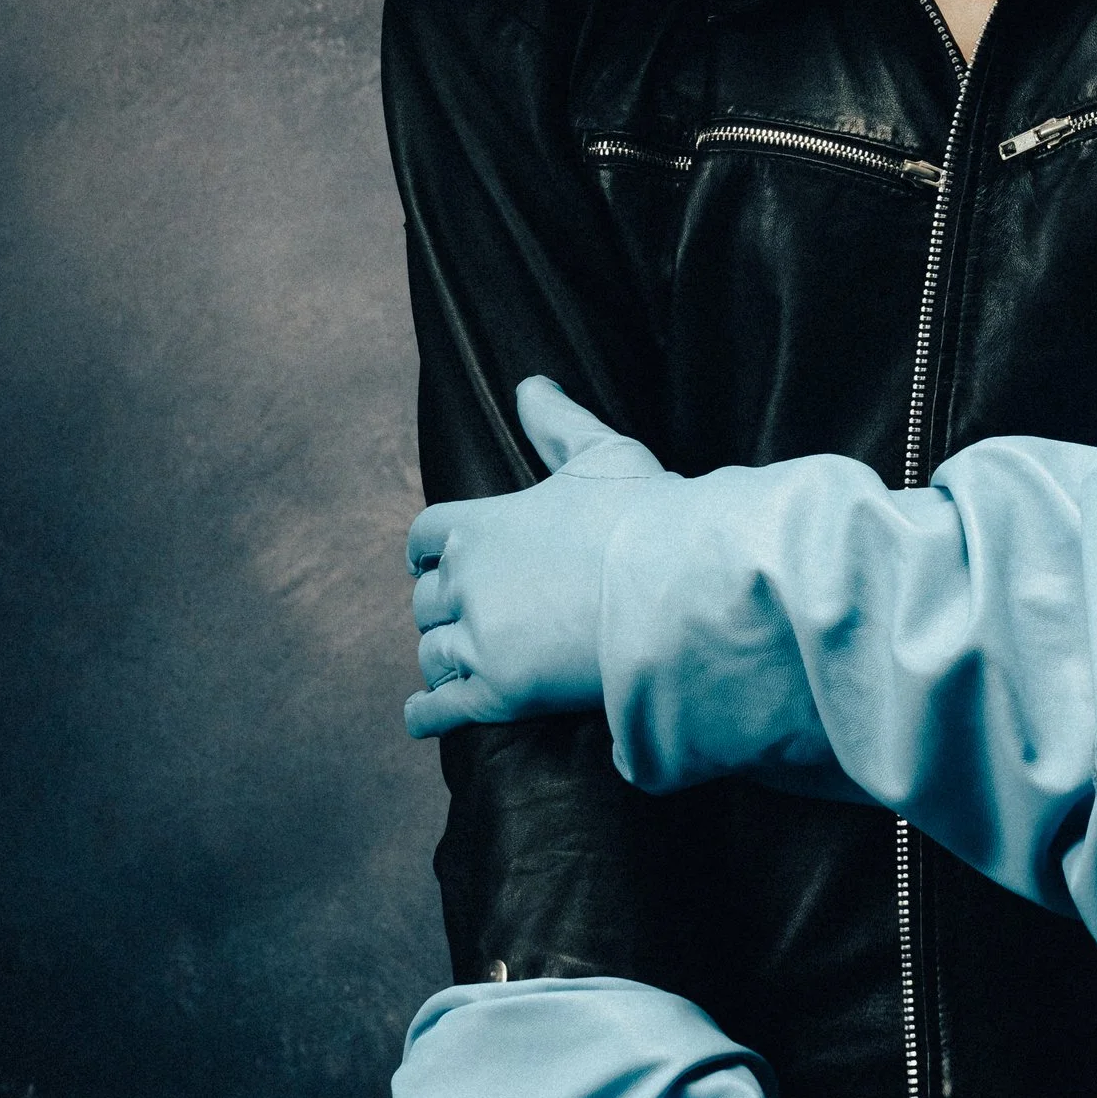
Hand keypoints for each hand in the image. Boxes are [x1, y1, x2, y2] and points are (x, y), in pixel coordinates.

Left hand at [405, 378, 667, 737]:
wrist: (673, 587)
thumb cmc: (644, 517)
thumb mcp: (602, 454)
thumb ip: (557, 421)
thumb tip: (529, 383)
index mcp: (481, 523)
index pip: (424, 538)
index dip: (425, 553)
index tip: (427, 563)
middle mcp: (467, 580)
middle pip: (427, 600)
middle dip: (441, 609)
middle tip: (462, 619)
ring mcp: (478, 638)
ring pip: (433, 652)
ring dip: (441, 658)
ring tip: (452, 667)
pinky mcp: (496, 692)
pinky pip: (441, 706)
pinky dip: (426, 711)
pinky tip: (423, 714)